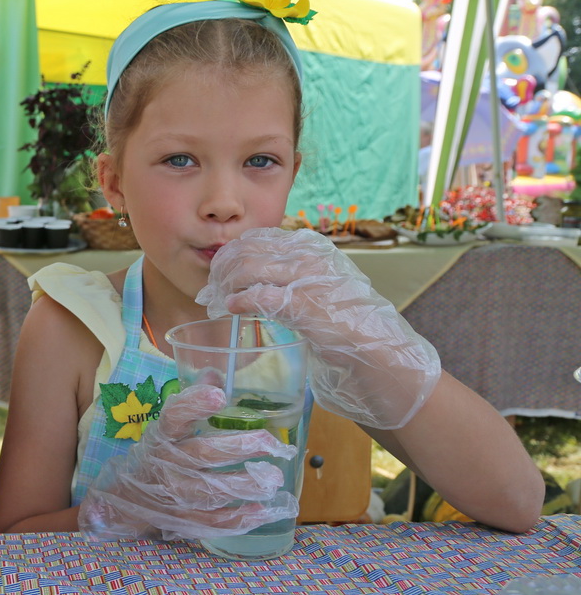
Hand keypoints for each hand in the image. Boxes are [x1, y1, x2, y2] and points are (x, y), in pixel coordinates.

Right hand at [77, 384, 297, 541]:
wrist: (126, 500)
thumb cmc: (157, 456)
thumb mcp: (167, 428)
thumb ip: (192, 401)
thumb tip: (216, 375)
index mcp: (162, 436)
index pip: (174, 416)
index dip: (195, 405)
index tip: (219, 396)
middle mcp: (166, 464)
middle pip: (203, 453)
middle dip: (239, 447)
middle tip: (271, 443)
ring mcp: (174, 495)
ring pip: (212, 490)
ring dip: (246, 485)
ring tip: (274, 479)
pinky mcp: (184, 520)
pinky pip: (214, 522)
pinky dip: (240, 518)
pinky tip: (263, 510)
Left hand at [197, 227, 439, 428]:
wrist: (383, 357)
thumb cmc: (349, 327)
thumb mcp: (320, 289)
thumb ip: (290, 278)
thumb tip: (247, 279)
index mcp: (315, 248)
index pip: (259, 237)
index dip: (233, 252)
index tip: (218, 270)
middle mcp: (313, 257)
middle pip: (249, 250)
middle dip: (223, 268)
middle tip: (210, 288)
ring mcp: (311, 280)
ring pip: (251, 269)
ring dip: (227, 284)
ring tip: (217, 299)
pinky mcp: (308, 307)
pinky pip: (262, 296)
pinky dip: (241, 300)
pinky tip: (232, 308)